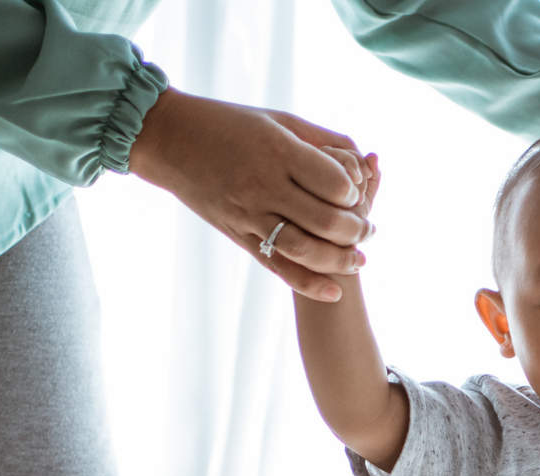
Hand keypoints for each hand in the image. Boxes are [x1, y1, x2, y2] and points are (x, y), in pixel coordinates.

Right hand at [127, 88, 373, 300]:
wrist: (169, 140)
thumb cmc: (230, 123)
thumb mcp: (279, 119)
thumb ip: (323, 140)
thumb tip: (364, 162)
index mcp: (277, 150)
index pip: (334, 184)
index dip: (355, 194)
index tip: (359, 194)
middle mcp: (263, 185)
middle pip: (325, 221)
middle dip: (357, 231)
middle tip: (370, 231)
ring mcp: (247, 213)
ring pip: (304, 249)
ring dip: (339, 260)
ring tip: (359, 259)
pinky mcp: (236, 233)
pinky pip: (276, 264)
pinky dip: (307, 282)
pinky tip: (333, 291)